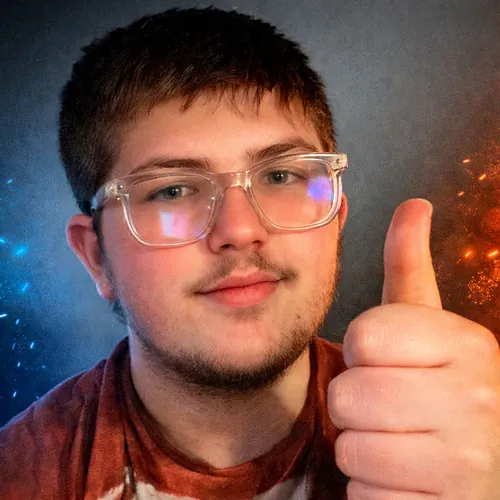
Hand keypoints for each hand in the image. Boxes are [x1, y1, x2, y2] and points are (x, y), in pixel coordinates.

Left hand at [328, 199, 499, 498]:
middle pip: (348, 395)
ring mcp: (468, 464)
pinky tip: (408, 480)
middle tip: (392, 409)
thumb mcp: (429, 325)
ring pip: (351, 448)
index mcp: (467, 345)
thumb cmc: (440, 386)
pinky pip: (364, 495)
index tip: (390, 361)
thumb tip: (413, 205)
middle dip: (356, 404)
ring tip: (400, 442)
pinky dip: (373, 490)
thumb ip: (412, 265)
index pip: (363, 336)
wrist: (483, 464)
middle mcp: (479, 401)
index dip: (363, 352)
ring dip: (363, 449)